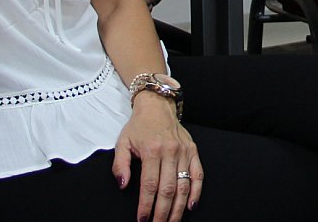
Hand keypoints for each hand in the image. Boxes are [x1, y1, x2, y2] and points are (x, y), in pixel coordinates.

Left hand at [113, 93, 201, 221]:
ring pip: (183, 186)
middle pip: (168, 189)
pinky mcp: (193, 151)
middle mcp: (170, 152)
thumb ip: (120, 165)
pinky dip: (196, 192)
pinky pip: (198, 175)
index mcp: (152, 151)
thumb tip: (123, 184)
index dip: (146, 205)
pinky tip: (190, 205)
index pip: (150, 185)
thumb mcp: (122, 142)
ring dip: (178, 208)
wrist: (158, 106)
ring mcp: (184, 152)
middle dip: (162, 212)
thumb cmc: (139, 126)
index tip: (142, 219)